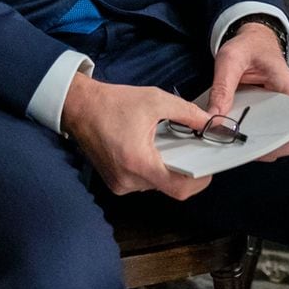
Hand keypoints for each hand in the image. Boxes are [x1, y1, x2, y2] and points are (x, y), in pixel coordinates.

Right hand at [60, 74, 213, 200]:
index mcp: (138, 163)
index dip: (198, 181)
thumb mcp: (155, 100)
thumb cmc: (113, 103)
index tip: (207, 169)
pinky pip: (142, 182)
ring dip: (165, 168)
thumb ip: (187, 113)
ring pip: (155, 184)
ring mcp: (119, 185)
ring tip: (165, 145)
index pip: (178, 188)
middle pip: (168, 186)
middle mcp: (128, 180)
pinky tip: (149, 149)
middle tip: (189, 149)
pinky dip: (151, 168)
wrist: (78, 106)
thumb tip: (210, 123)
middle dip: (182, 169)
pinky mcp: (114, 183)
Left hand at [207, 22, 288, 164]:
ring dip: (248, 142)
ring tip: (225, 139)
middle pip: (280, 139)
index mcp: (287, 90)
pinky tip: (224, 132)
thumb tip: (212, 119)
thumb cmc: (247, 46)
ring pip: (267, 138)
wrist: (253, 39)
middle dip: (258, 146)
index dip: (278, 142)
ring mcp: (274, 111)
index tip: (253, 144)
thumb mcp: (230, 59)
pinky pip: (255, 130)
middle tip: (232, 143)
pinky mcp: (261, 113)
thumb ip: (222, 87)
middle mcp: (286, 106)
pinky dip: (241, 133)